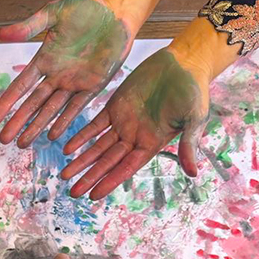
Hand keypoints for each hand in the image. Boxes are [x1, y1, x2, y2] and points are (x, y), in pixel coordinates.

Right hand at [0, 0, 131, 146]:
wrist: (117, 12)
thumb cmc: (86, 9)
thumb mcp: (54, 12)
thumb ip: (29, 26)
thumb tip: (0, 34)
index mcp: (44, 59)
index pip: (21, 86)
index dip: (7, 102)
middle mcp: (56, 75)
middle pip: (33, 103)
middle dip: (18, 122)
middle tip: (4, 140)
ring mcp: (74, 83)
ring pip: (51, 110)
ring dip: (37, 126)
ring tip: (24, 143)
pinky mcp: (93, 86)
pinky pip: (77, 107)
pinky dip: (65, 120)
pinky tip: (53, 135)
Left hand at [61, 47, 209, 198]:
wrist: (184, 62)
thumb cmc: (194, 91)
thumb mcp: (194, 119)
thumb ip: (188, 145)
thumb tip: (193, 174)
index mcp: (151, 144)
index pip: (126, 168)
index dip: (109, 181)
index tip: (93, 195)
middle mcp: (134, 138)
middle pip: (107, 162)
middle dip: (90, 177)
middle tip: (72, 192)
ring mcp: (123, 123)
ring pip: (97, 146)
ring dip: (81, 160)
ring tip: (64, 175)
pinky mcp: (114, 106)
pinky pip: (94, 125)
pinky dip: (81, 136)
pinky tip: (67, 148)